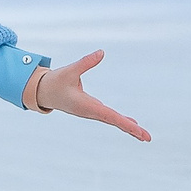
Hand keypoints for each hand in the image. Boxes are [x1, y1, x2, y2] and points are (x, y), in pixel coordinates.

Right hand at [30, 51, 150, 141]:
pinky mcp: (92, 109)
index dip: (124, 122)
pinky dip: (121, 121)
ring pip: (113, 121)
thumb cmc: (55, 82)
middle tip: (147, 138)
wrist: (42, 92)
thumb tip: (101, 52)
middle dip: (131, 130)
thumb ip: (85, 62)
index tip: (137, 129)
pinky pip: (110, 117)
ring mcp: (92, 112)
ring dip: (128, 128)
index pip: (109, 116)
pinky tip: (132, 124)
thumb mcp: (69, 71)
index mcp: (86, 106)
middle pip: (114, 122)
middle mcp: (91, 112)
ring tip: (143, 135)